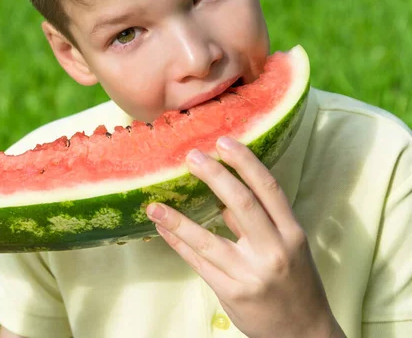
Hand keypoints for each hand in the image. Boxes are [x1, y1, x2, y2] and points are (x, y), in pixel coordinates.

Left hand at [146, 137, 344, 337]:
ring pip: (208, 240)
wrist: (304, 334)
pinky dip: (178, 243)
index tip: (224, 141)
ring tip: (154, 205)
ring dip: (177, 219)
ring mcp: (251, 274)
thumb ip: (259, 223)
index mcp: (292, 234)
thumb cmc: (296, 284)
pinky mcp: (232, 292)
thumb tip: (223, 199)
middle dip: (215, 175)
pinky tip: (162, 229)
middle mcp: (274, 251)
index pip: (268, 189)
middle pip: (241, 204)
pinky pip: (198, 263)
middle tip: (191, 156)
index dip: (246, 162)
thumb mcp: (289, 248)